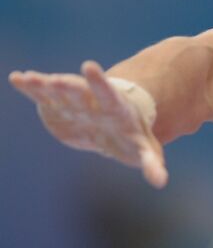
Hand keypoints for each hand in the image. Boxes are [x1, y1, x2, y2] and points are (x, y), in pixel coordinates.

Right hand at [8, 60, 167, 187]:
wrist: (114, 128)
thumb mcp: (146, 149)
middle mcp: (93, 100)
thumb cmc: (133, 137)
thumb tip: (160, 181)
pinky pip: (41, 95)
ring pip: (57, 91)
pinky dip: (30, 87)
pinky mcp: (56, 106)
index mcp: (115, 108)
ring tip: (29, 79)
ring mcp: (73, 101)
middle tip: (55, 81)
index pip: (108, 93)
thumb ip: (152, 163)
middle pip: (80, 92)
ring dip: (44, 86)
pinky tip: (17, 78)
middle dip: (68, 86)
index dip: (99, 82)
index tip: (89, 66)